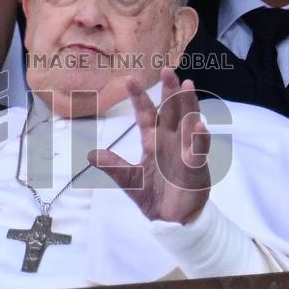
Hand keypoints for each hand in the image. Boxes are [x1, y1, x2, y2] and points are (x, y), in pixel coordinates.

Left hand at [88, 67, 210, 223]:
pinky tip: (198, 125)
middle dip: (169, 90)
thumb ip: (113, 166)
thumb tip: (89, 155)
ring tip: (187, 85)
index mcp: (152, 141)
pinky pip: (199, 149)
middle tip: (166, 69)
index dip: (138, 97)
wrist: (170, 219)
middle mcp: (169, 140)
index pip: (146, 114)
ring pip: (187, 121)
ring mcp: (184, 150)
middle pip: (170, 110)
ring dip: (188, 104)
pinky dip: (199, 138)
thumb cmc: (152, 195)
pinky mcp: (196, 165)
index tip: (128, 78)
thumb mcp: (129, 179)